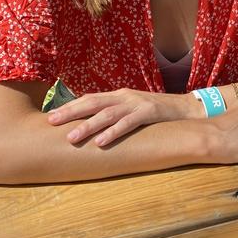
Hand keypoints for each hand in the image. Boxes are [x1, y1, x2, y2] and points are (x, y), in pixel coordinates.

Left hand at [47, 88, 196, 146]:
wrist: (186, 109)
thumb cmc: (156, 113)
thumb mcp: (132, 110)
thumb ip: (115, 114)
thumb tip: (92, 127)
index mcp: (118, 95)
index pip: (89, 99)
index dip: (70, 106)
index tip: (51, 116)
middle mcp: (124, 96)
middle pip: (92, 102)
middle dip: (70, 112)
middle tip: (51, 121)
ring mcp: (136, 103)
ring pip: (107, 113)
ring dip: (87, 125)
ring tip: (71, 137)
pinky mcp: (149, 112)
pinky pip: (128, 123)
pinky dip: (113, 132)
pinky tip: (101, 141)